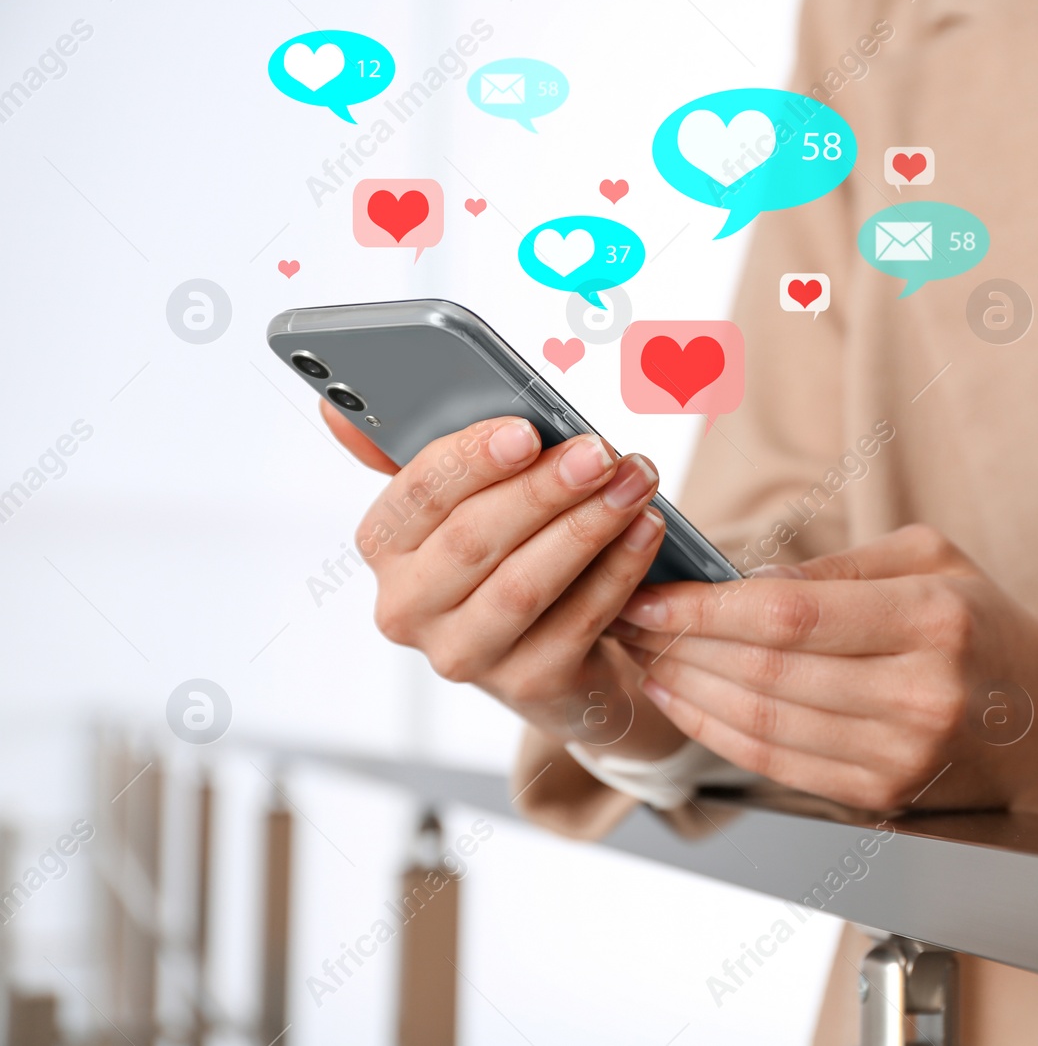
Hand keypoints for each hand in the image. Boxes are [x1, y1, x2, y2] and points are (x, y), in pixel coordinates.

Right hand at [323, 403, 686, 756]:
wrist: (562, 660)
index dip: (472, 459)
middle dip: (545, 489)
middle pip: (474, 538)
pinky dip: (618, 572)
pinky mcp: (527, 684)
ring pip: (525, 584)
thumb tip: (336, 407)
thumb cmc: (510, 557)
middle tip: (602, 453)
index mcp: (384, 547)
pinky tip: (646, 532)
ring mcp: (464, 655)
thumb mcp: (465, 505)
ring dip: (587, 527)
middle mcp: (408, 608)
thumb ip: (424, 455)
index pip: (417, 494)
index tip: (528, 430)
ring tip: (635, 484)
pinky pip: (576, 621)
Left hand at [612, 525, 1037, 813]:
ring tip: (646, 659)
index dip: (705, 609)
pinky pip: (779, 766)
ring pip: (763, 725)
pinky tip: (687, 703)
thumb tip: (739, 583)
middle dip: (680, 647)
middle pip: (766, 672)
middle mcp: (919, 692)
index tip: (649, 594)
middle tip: (627, 620)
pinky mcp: (884, 795)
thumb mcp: (929, 560)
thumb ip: (835, 570)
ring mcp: (902, 754)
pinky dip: (721, 734)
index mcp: (932, 618)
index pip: (790, 616)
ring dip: (688, 693)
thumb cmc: (986, 625)